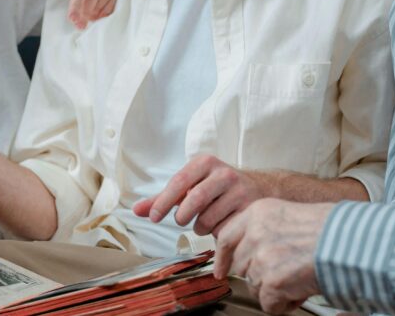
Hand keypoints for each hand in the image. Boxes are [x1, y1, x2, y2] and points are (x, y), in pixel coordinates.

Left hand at [131, 155, 269, 236]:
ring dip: (199, 227)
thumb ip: (163, 198)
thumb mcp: (190, 187)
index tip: (154, 218)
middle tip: (180, 221)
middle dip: (182, 216)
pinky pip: (224, 229)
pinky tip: (220, 224)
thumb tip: (135, 211)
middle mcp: (223, 173)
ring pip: (208, 218)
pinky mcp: (250, 208)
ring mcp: (239, 190)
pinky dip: (216, 232)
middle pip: (193, 200)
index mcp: (204, 162)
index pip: (178, 182)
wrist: (259, 189)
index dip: (163, 202)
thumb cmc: (215, 189)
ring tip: (204, 221)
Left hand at [214, 200, 334, 313]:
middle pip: (242, 266)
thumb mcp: (288, 215)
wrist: (349, 241)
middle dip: (260, 275)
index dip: (223, 258)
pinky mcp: (271, 280)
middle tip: (284, 273)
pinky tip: (299, 291)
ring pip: (255, 286)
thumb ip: (265, 229)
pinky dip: (284, 304)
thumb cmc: (329, 229)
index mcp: (258, 212)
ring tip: (297, 278)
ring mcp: (261, 256)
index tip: (221, 270)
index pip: (226, 237)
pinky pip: (268, 303)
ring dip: (275, 289)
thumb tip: (250, 253)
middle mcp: (255, 232)